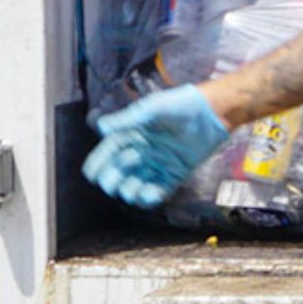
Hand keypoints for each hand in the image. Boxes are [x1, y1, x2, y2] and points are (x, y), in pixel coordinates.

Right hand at [85, 87, 228, 207]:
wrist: (210, 114)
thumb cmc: (179, 106)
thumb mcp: (150, 110)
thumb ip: (126, 120)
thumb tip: (101, 127)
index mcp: (131, 135)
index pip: (106, 153)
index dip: (97, 164)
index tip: (92, 174)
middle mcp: (141, 152)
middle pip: (116, 174)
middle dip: (111, 180)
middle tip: (117, 178)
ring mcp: (156, 165)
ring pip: (132, 187)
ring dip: (128, 192)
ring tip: (133, 188)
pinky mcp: (173, 175)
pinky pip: (156, 193)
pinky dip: (149, 197)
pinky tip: (151, 193)